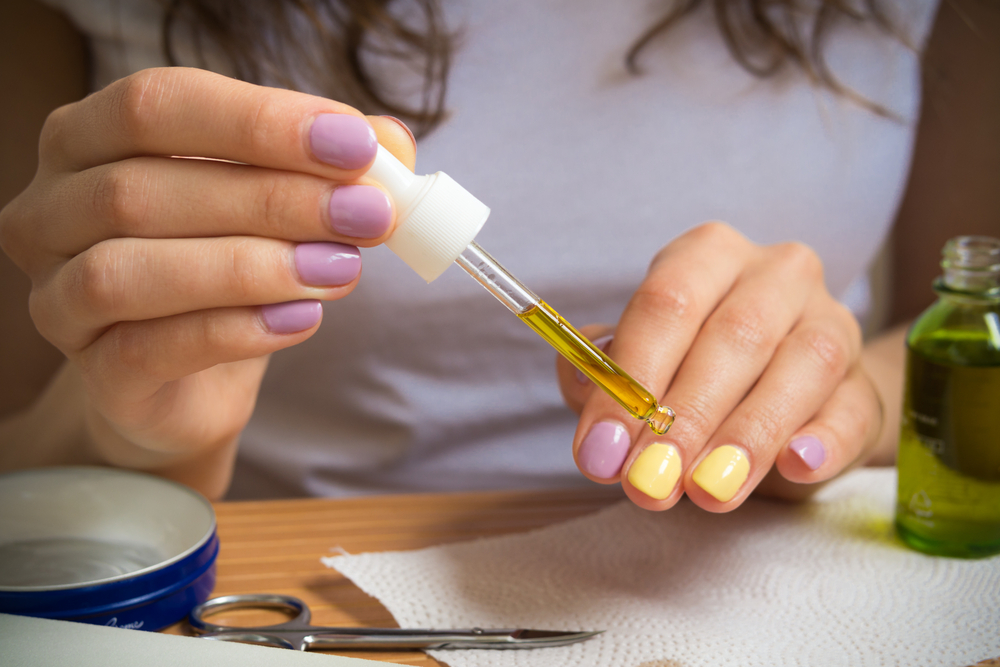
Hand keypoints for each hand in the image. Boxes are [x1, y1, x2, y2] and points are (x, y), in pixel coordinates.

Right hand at [0, 68, 414, 493]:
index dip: (260, 121)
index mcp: (88, 138)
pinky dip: (234, 331)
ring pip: (130, 269)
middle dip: (273, 199)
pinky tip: (302, 318)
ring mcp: (57, 295)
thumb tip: (391, 145)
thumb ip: (328, 165)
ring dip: (251, 267)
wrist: (192, 377)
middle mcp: (51, 209)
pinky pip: (148, 348)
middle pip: (144, 187)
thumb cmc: (226, 268)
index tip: (356, 146)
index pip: (158, 104)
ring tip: (341, 271)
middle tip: (367, 215)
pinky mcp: (94, 372)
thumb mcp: (277, 201)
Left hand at [557, 222, 882, 510]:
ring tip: (707, 490)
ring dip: (747, 435)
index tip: (602, 450)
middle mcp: (775, 275)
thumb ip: (604, 376)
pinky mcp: (866, 384)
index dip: (631, 378)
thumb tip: (584, 385)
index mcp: (707, 255)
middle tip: (649, 481)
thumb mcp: (642, 367)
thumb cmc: (694, 373)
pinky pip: (851, 409)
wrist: (784, 398)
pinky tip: (795, 465)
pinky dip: (824, 440)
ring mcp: (830, 323)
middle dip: (684, 417)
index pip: (665, 303)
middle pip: (733, 335)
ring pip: (800, 368)